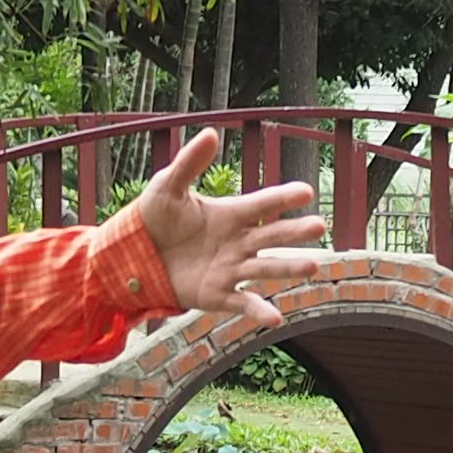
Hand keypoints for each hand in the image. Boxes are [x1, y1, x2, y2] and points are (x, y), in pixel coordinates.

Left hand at [126, 128, 327, 324]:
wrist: (134, 255)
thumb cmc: (154, 217)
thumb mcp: (168, 186)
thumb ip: (189, 163)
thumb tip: (211, 134)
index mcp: (230, 214)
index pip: (263, 204)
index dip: (283, 198)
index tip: (306, 192)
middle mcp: (238, 242)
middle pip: (272, 235)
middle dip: (295, 232)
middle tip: (319, 226)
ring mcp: (231, 269)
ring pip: (266, 268)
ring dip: (289, 267)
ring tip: (313, 266)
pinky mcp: (218, 295)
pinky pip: (242, 303)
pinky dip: (259, 311)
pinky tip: (277, 318)